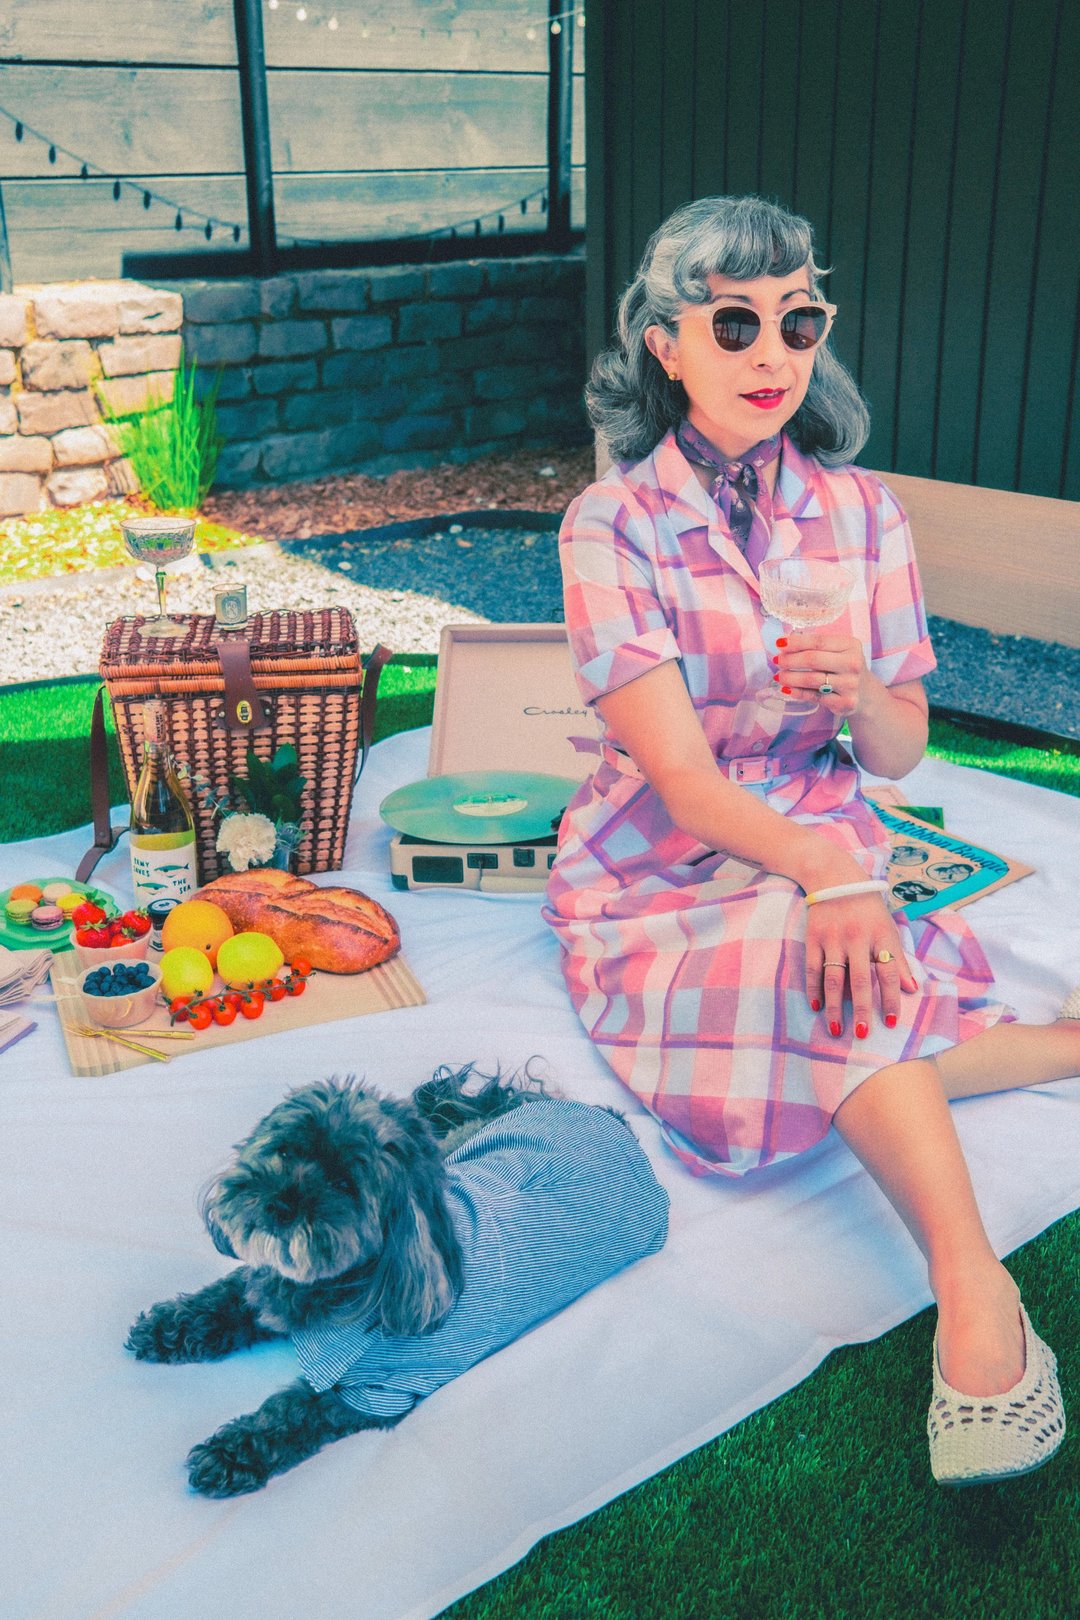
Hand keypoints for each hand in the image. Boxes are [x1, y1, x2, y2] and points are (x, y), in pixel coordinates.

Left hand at [773, 633, 867, 717]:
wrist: (865, 692)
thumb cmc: (844, 667)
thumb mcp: (838, 651)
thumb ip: (816, 646)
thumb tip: (785, 643)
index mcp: (850, 645)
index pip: (818, 641)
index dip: (796, 642)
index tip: (779, 644)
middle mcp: (852, 664)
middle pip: (813, 660)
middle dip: (790, 660)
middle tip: (777, 661)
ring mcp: (850, 684)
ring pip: (811, 679)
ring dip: (790, 678)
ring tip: (779, 676)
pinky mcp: (844, 702)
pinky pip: (815, 696)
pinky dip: (798, 692)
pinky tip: (787, 689)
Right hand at [804, 890, 918, 1037]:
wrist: (834, 876)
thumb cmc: (867, 906)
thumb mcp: (888, 927)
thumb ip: (898, 959)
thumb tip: (912, 989)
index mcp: (880, 936)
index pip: (888, 973)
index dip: (890, 998)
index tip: (890, 1022)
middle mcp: (857, 938)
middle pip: (859, 980)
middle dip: (861, 1009)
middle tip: (862, 1034)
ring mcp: (833, 938)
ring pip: (833, 979)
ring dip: (834, 1006)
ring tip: (836, 1029)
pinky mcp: (813, 938)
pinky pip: (813, 968)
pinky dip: (813, 989)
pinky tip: (816, 1006)